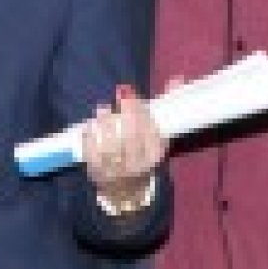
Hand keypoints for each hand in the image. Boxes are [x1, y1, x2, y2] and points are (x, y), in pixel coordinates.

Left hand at [82, 87, 165, 215]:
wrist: (126, 190)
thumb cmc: (143, 155)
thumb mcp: (157, 135)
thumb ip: (165, 107)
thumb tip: (177, 78)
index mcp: (154, 156)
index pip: (150, 131)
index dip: (139, 110)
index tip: (131, 96)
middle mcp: (136, 165)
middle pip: (130, 136)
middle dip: (124, 112)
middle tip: (120, 95)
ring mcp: (115, 170)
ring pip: (108, 143)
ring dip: (105, 121)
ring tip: (103, 108)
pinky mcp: (95, 172)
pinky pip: (90, 150)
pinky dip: (90, 134)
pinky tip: (92, 124)